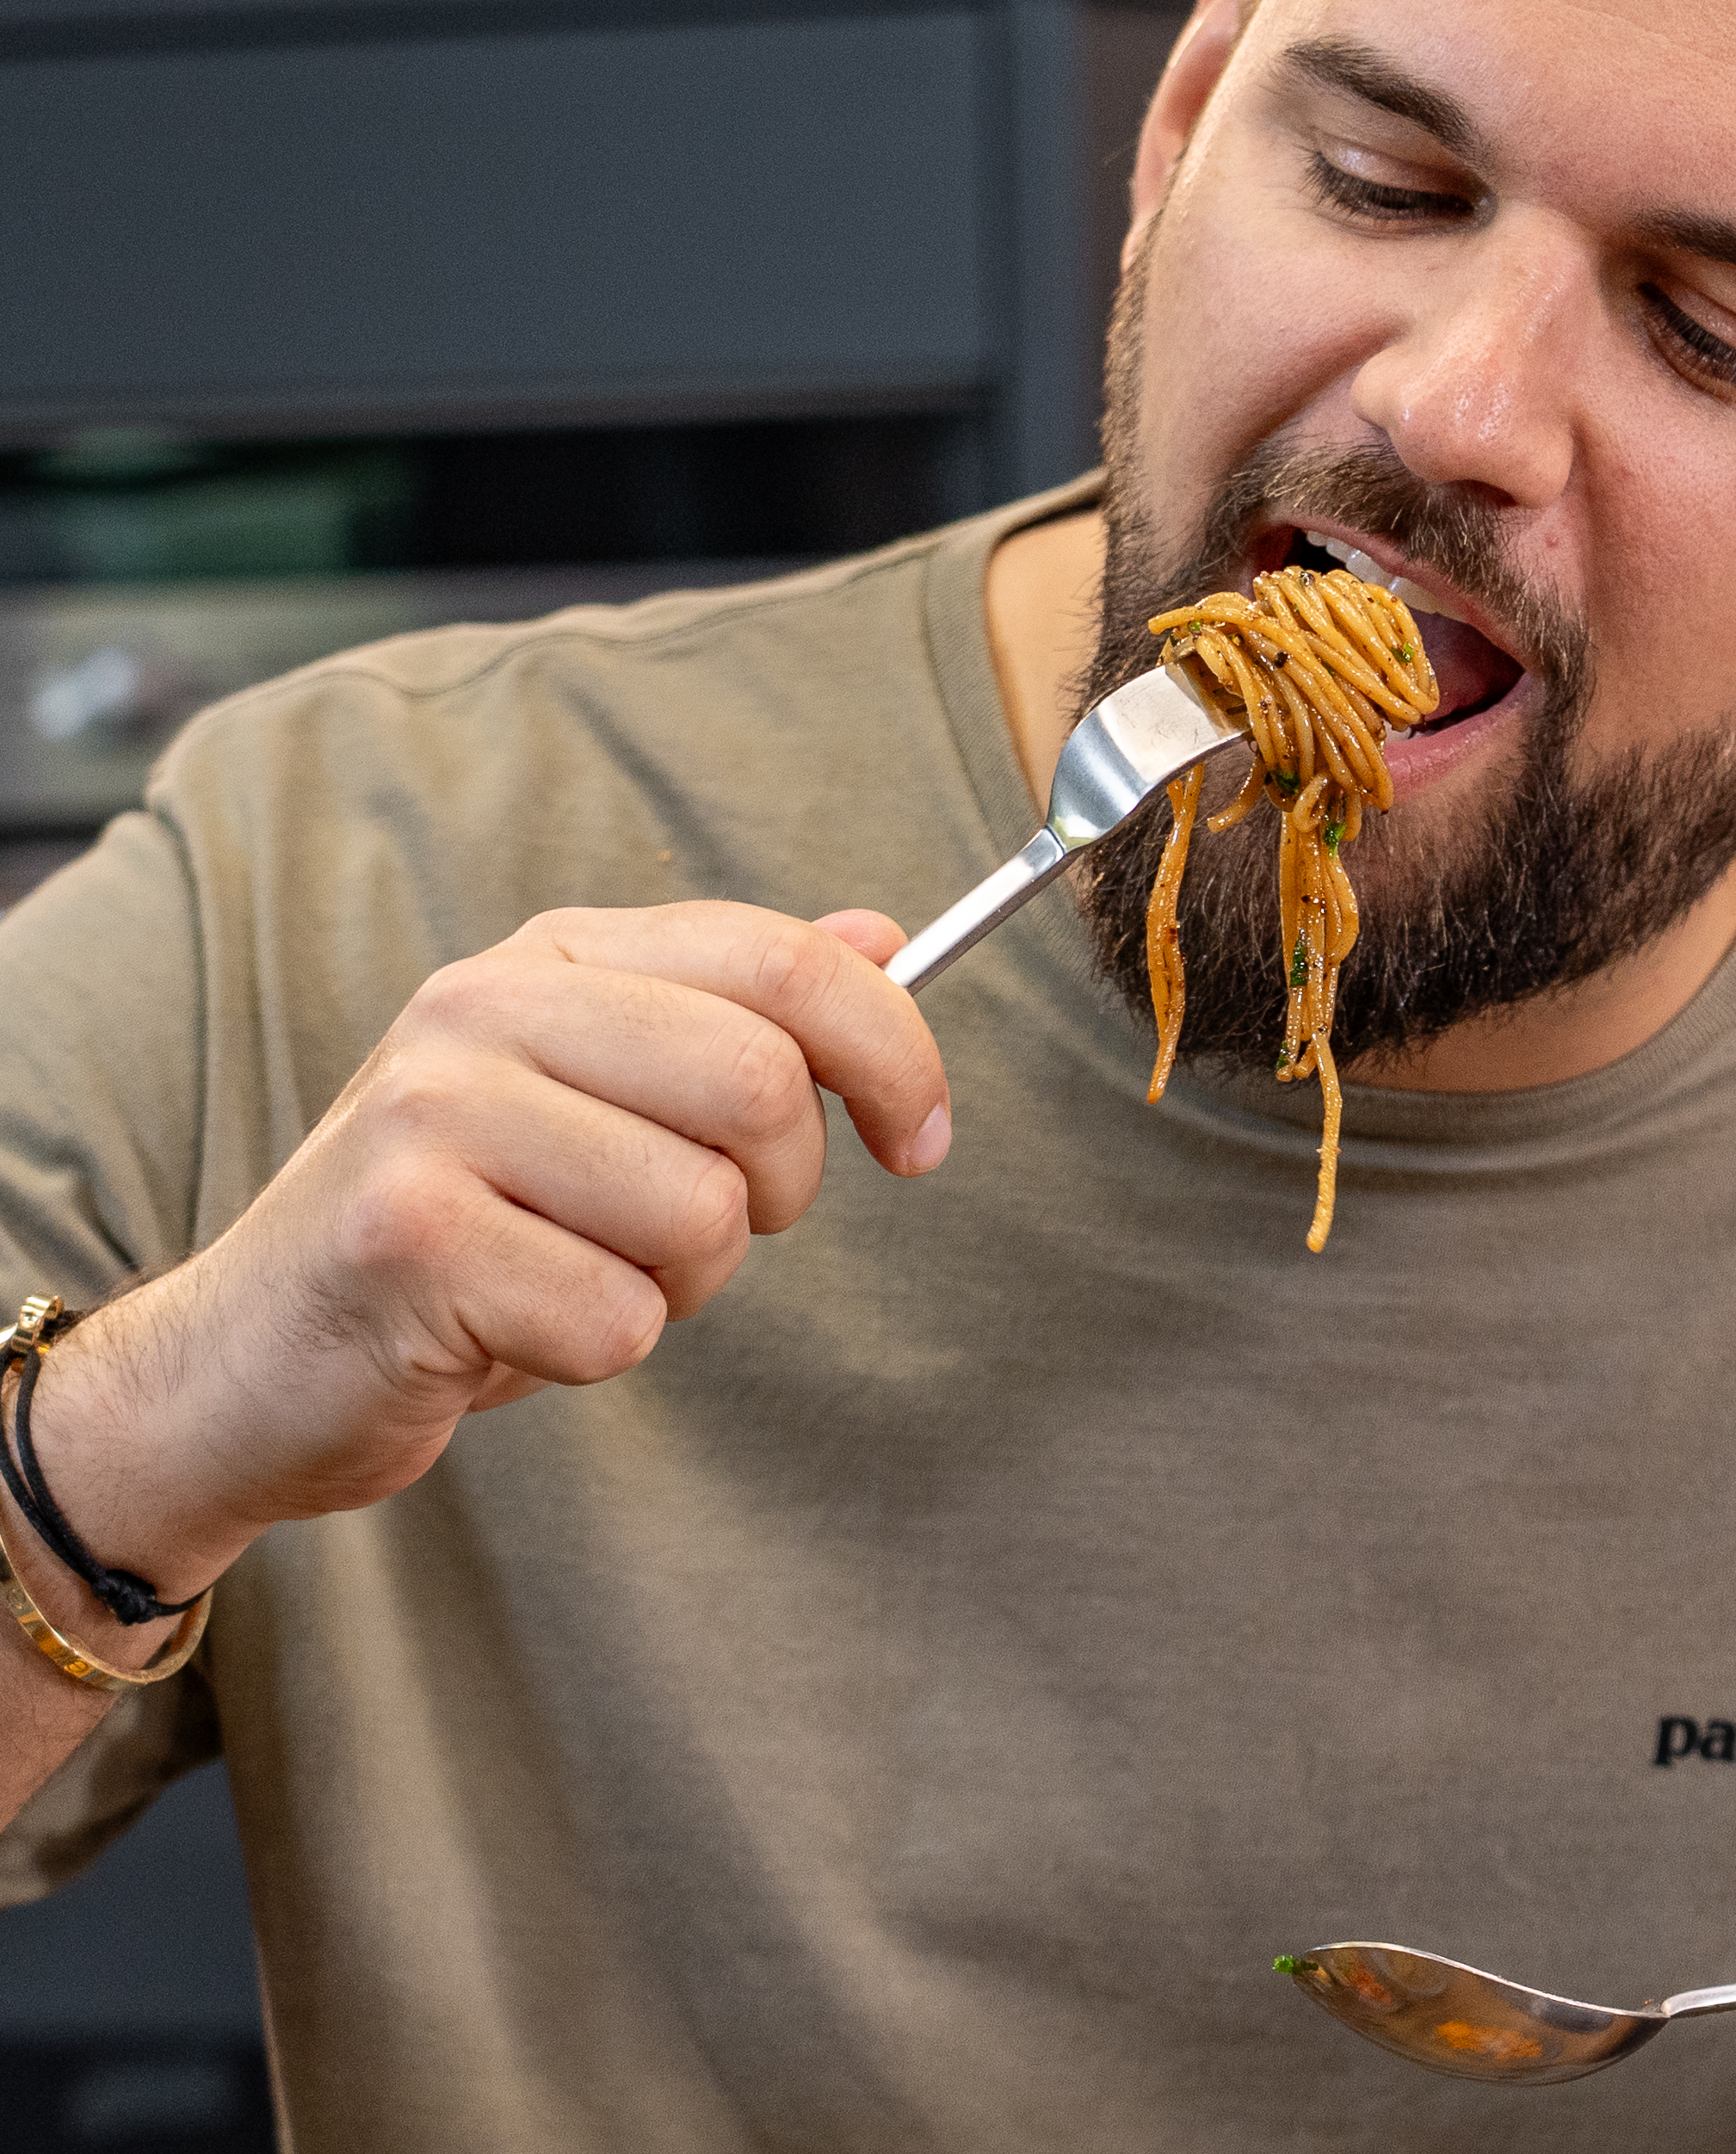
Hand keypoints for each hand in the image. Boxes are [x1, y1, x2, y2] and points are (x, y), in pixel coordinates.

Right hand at [25, 904, 950, 1600]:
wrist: (249, 1364)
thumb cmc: (463, 1232)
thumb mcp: (598, 1096)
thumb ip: (734, 1013)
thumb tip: (880, 934)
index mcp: (553, 957)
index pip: (786, 963)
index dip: (894, 1051)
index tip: (923, 1137)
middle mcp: (486, 1008)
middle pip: (762, 1089)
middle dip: (775, 1195)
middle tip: (699, 1235)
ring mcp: (434, 1116)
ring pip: (700, 1214)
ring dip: (679, 1287)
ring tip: (576, 1278)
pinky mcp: (406, 1241)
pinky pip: (618, 1318)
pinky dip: (595, 1351)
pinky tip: (511, 1332)